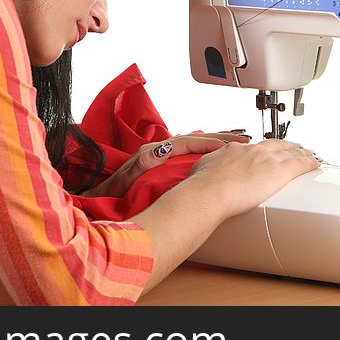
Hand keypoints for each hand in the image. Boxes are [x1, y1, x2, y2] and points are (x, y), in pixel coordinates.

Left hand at [80, 131, 251, 197]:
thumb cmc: (108, 196)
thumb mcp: (122, 184)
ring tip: (238, 142)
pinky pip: (189, 152)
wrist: (96, 201)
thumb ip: (137, 169)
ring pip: (193, 143)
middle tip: (243, 139)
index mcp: (150, 154)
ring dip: (216, 142)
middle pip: (193, 138)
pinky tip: (219, 152)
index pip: (185, 142)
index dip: (208, 142)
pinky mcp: (161, 163)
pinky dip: (206, 149)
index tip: (229, 145)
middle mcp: (155, 151)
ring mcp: (158, 156)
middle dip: (219, 138)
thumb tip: (151, 156)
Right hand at [188, 138, 319, 217]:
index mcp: (238, 150)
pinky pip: (301, 164)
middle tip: (295, 147)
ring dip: (302, 152)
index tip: (269, 150)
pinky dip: (310, 162)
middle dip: (288, 145)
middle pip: (277, 144)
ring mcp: (268, 160)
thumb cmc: (203, 185)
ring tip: (309, 153)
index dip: (266, 148)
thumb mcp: (204, 166)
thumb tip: (210, 165)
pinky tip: (315, 163)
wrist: (210, 192)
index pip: (257, 146)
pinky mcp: (279, 173)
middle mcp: (255, 151)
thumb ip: (212, 163)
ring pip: (291, 152)